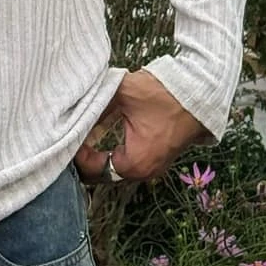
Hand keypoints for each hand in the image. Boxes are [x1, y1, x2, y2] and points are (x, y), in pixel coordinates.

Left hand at [74, 67, 207, 185]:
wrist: (200, 92)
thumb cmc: (163, 93)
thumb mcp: (122, 93)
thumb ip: (95, 104)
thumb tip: (72, 110)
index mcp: (134, 163)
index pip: (92, 170)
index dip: (75, 153)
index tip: (65, 134)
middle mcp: (143, 172)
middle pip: (101, 174)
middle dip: (83, 157)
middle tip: (68, 136)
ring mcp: (152, 167)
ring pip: (113, 168)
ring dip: (97, 154)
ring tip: (80, 135)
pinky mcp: (156, 158)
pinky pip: (126, 162)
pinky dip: (110, 152)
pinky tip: (98, 136)